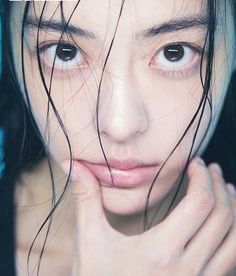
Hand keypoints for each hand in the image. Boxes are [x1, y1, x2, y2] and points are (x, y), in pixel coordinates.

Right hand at [61, 157, 235, 275]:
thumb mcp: (89, 242)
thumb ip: (86, 200)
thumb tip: (74, 166)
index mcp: (161, 251)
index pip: (199, 204)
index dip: (202, 177)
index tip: (195, 163)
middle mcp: (187, 269)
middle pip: (221, 217)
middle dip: (219, 186)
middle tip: (210, 169)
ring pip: (234, 240)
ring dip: (233, 209)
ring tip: (225, 190)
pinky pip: (231, 260)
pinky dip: (233, 235)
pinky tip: (223, 224)